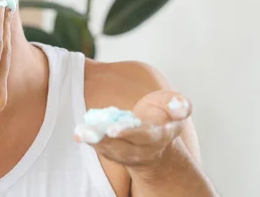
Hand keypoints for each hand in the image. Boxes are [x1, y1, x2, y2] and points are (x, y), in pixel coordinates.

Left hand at [76, 90, 191, 167]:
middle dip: (107, 141)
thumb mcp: (174, 105)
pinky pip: (104, 150)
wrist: (157, 139)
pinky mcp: (117, 154)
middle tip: (88, 133)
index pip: (145, 136)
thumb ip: (179, 104)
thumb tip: (180, 106)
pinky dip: (92, 143)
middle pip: (125, 147)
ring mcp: (130, 154)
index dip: (129, 133)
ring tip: (81, 133)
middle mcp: (145, 149)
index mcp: (160, 135)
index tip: (113, 129)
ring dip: (95, 142)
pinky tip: (80, 134)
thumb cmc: (163, 116)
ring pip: (112, 151)